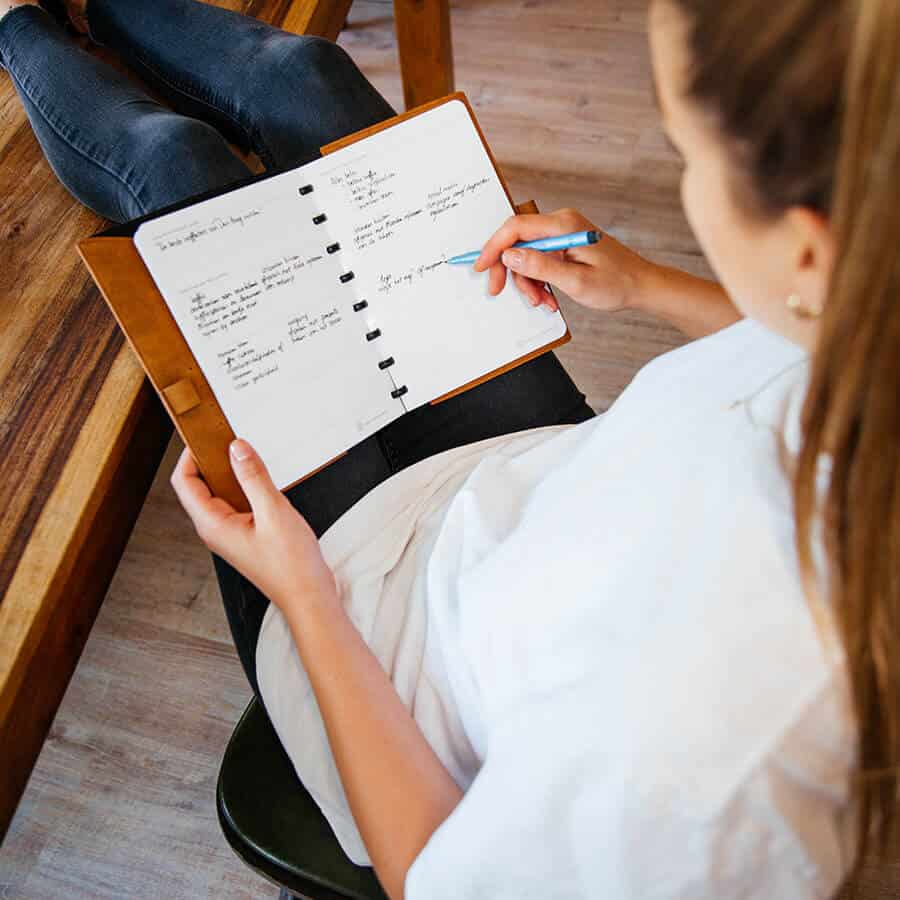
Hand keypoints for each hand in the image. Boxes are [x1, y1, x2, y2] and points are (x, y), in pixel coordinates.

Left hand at [171, 439, 337, 613]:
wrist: (309, 595)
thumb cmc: (291, 566)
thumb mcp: (274, 512)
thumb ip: (253, 477)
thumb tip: (237, 448)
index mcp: (213, 525)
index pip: (184, 482)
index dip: (190, 455)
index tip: (207, 435)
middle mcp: (216, 529)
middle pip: (198, 485)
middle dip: (210, 459)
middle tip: (228, 438)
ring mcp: (230, 533)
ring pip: (219, 493)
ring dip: (230, 472)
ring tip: (247, 453)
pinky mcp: (246, 534)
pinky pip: (236, 502)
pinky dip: (244, 485)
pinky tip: (262, 477)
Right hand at [474, 208, 656, 312]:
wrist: (641, 286)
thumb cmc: (617, 283)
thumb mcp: (575, 281)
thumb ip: (540, 267)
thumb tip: (510, 256)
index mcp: (564, 225)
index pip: (515, 227)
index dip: (493, 247)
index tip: (481, 266)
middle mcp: (561, 223)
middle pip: (517, 241)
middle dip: (509, 270)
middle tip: (500, 291)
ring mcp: (563, 233)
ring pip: (526, 255)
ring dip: (528, 281)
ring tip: (542, 301)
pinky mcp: (564, 245)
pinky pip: (539, 260)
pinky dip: (539, 280)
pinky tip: (549, 296)